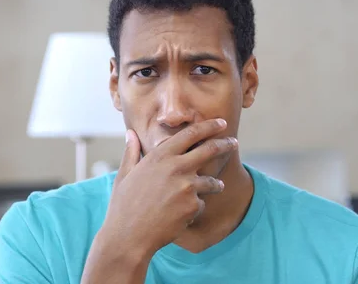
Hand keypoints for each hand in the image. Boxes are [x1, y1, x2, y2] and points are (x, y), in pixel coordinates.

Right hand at [100, 118, 237, 256]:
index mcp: (160, 156)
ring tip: (217, 186)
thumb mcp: (124, 175)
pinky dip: (195, 208)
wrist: (129, 236)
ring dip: (216, 184)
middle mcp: (176, 167)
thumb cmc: (124, 205)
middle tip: (234, 142)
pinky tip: (182, 214)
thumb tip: (129, 134)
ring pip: (211, 181)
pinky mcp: (193, 206)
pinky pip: (202, 204)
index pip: (191, 134)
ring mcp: (187, 187)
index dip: (209, 126)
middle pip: (210, 150)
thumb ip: (131, 152)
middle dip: (225, 144)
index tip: (221, 123)